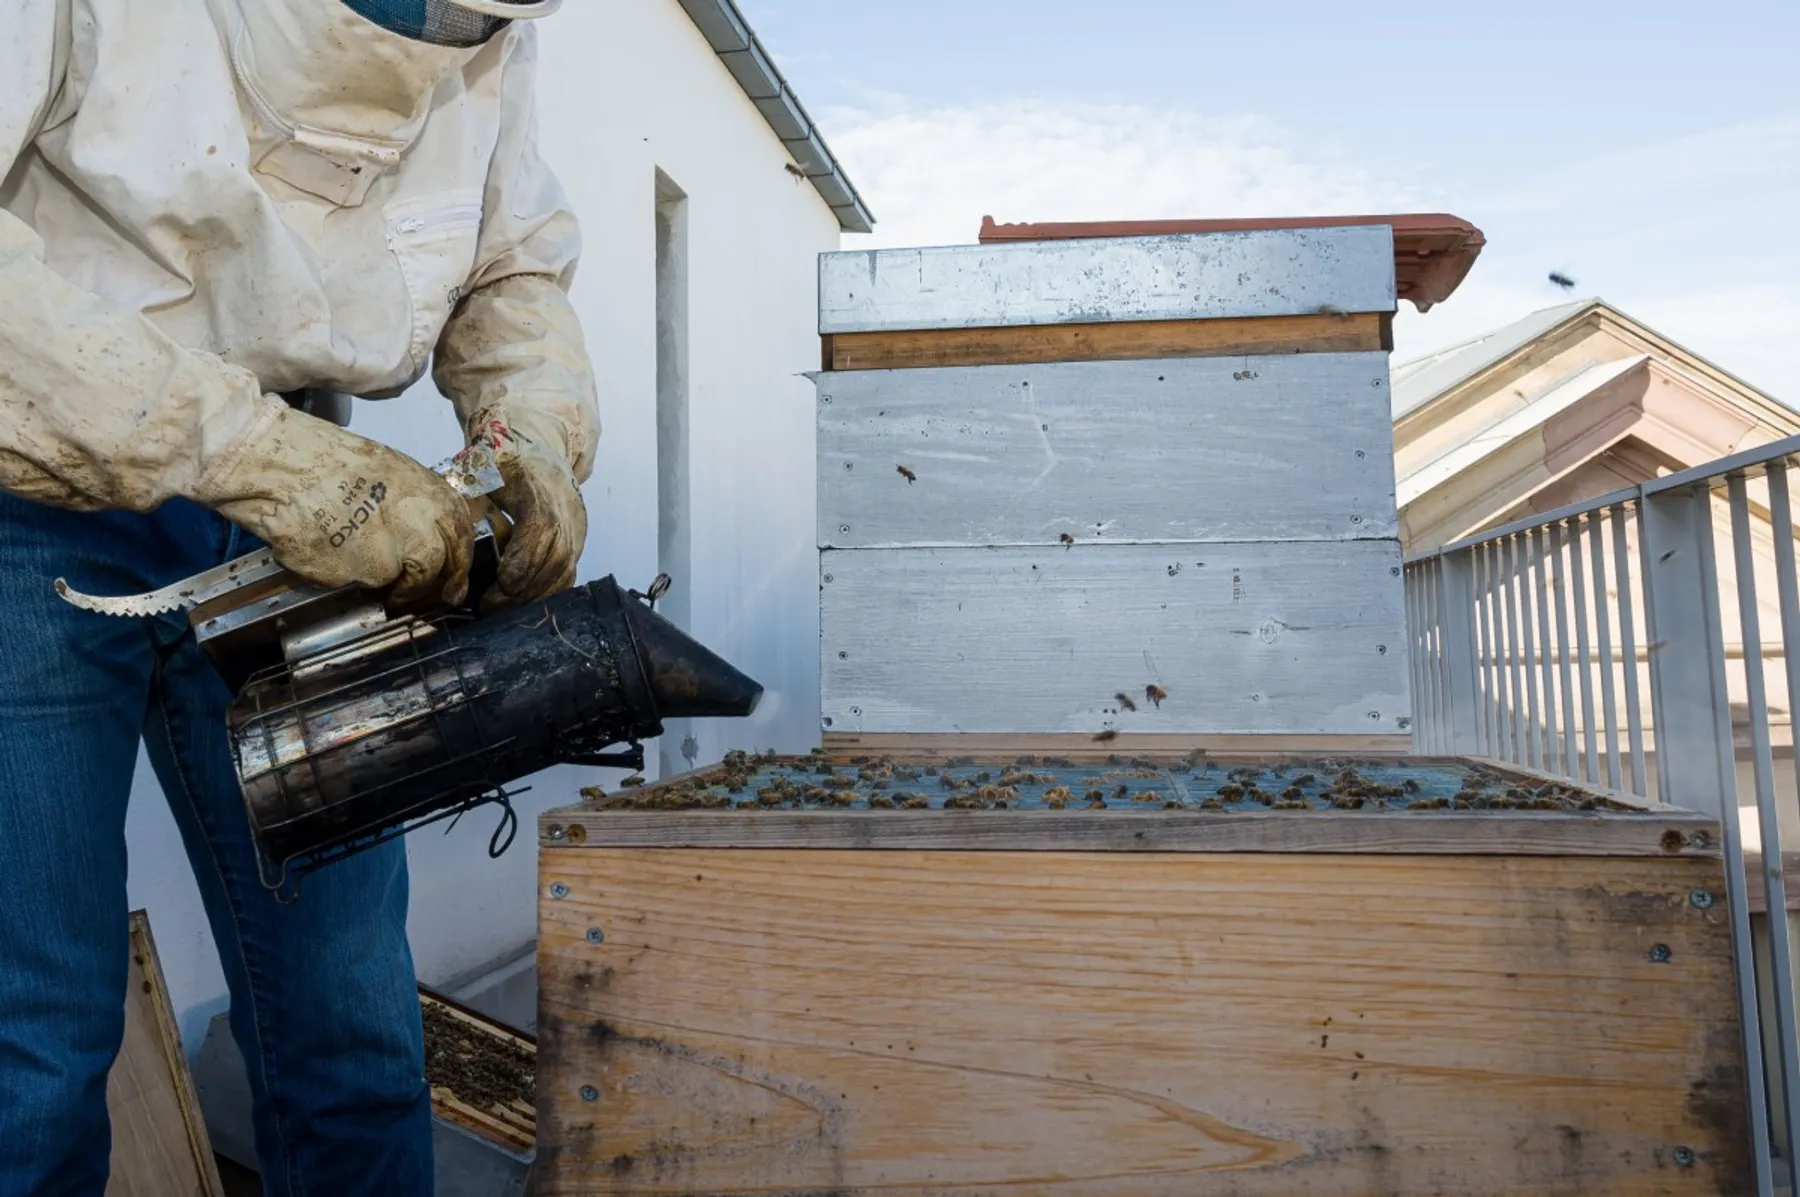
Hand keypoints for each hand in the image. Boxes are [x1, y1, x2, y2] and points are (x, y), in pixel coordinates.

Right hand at [195, 400, 474, 606]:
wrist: (285, 467)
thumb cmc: (328, 463)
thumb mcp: (391, 474)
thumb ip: (416, 507)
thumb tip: (427, 538)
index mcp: (434, 495)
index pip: (462, 540)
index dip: (458, 565)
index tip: (454, 583)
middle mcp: (425, 524)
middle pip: (444, 570)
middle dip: (435, 589)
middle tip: (423, 600)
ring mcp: (397, 552)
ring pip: (405, 584)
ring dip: (395, 590)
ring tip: (371, 580)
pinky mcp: (366, 573)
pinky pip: (364, 585)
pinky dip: (352, 580)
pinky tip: (336, 563)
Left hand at [465, 405, 585, 610]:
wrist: (538, 447)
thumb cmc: (500, 460)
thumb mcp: (477, 468)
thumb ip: (462, 497)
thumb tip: (441, 535)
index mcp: (538, 484)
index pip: (543, 526)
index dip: (526, 558)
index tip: (503, 582)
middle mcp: (565, 507)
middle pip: (556, 556)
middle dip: (524, 588)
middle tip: (490, 606)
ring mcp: (576, 525)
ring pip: (565, 570)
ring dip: (534, 595)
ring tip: (501, 609)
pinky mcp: (578, 538)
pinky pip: (568, 572)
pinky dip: (546, 592)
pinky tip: (521, 602)